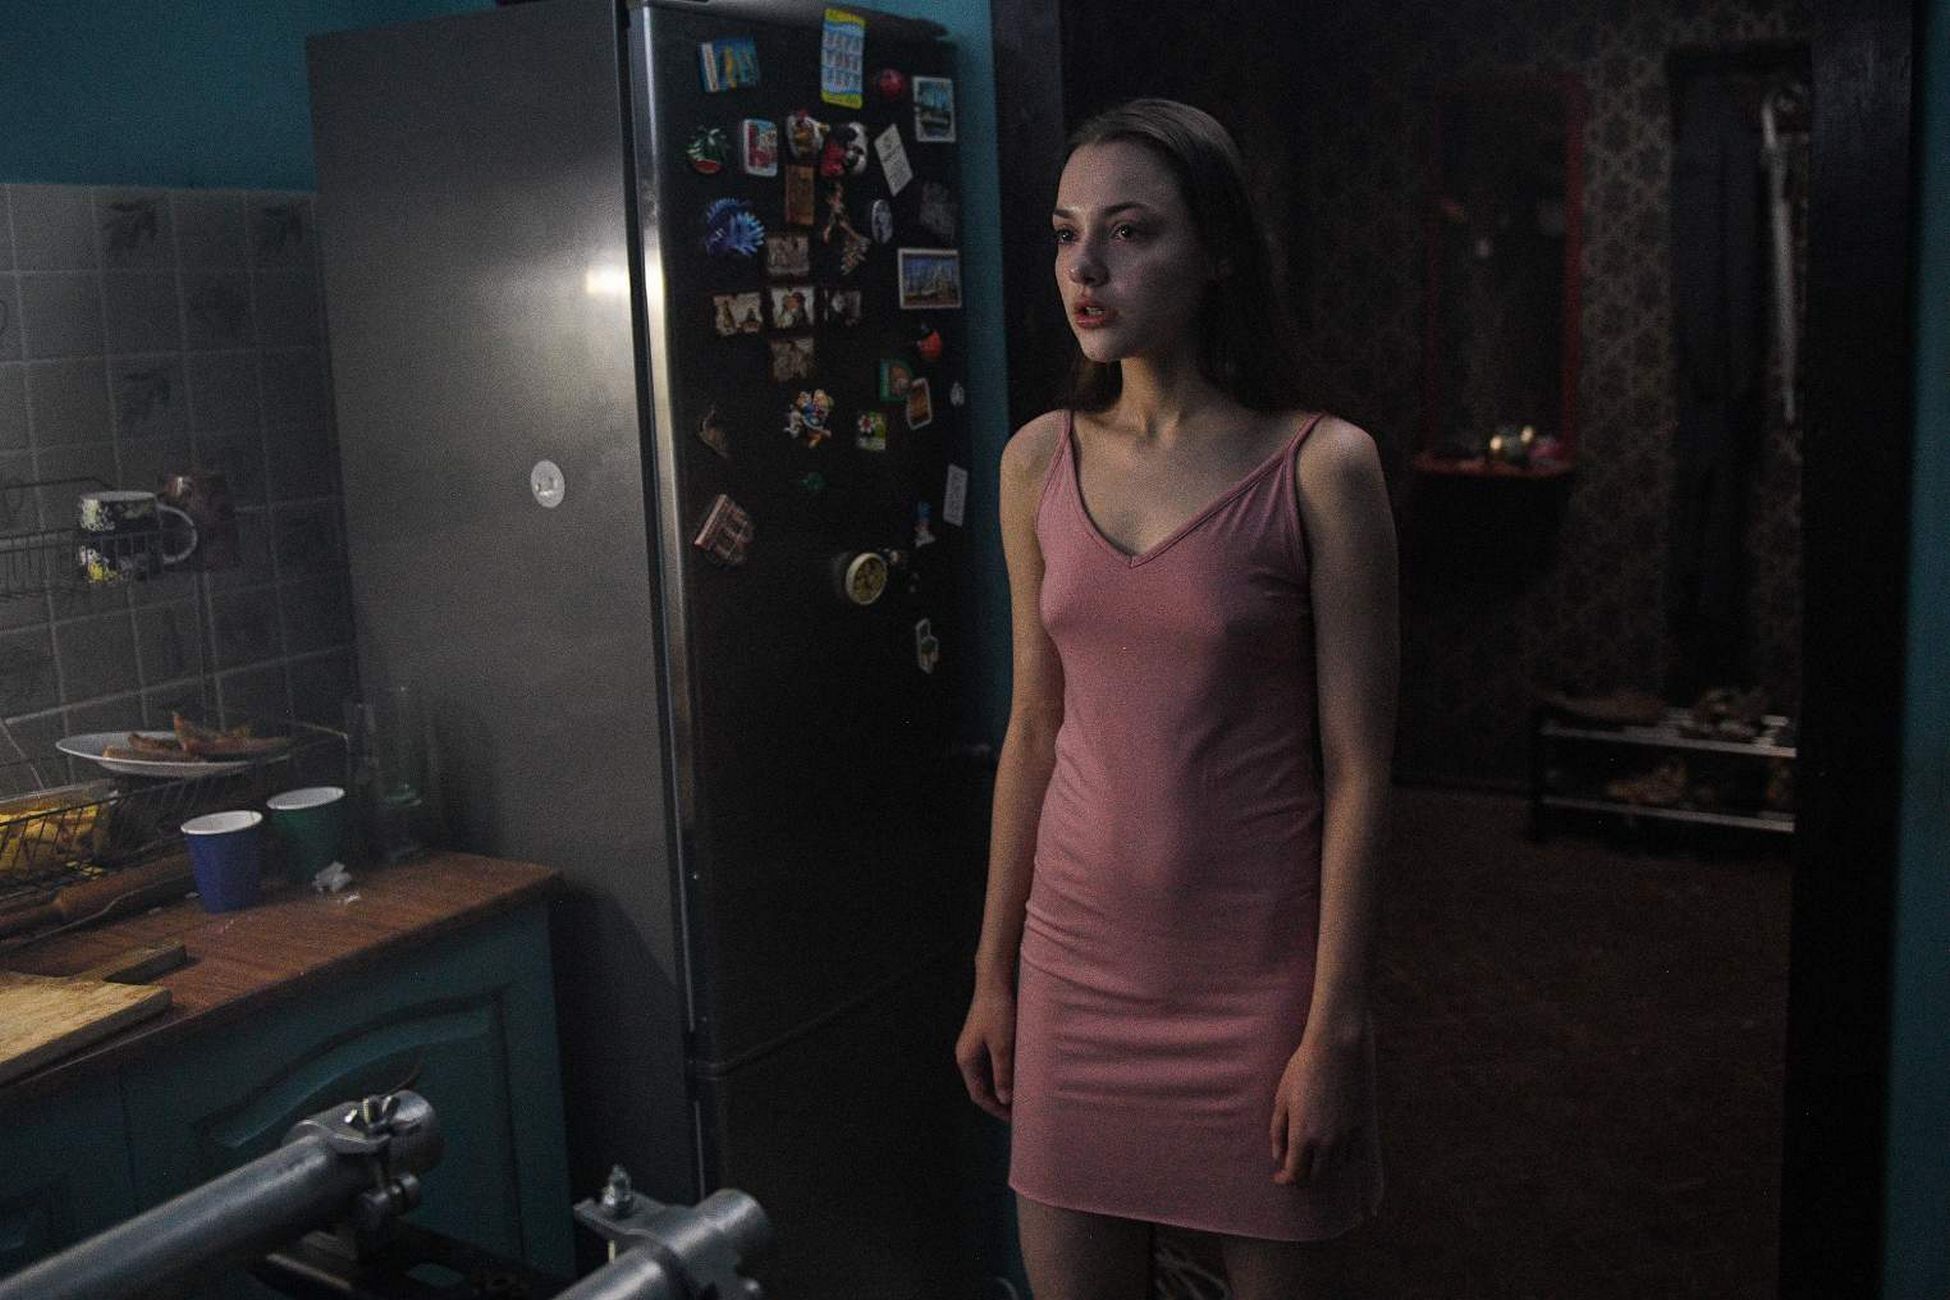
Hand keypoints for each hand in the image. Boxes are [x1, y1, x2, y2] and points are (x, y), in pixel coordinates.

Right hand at [955, 983, 1016, 1120]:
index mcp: (967, 1061)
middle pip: (980, 1087)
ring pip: (986, 1076)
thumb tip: (1004, 1100)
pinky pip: (990, 1065)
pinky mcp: (981, 1039)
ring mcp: (973, 1047)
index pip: (978, 1095)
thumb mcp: (1003, 1046)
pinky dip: (1002, 1074)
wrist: (994, 983)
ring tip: (1019, 1096)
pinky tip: (1016, 1075)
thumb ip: (1003, 1074)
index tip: (1014, 1119)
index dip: (995, 1109)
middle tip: (1019, 1111)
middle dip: (998, 1101)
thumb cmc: (998, 1014)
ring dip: (1001, 1087)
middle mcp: (966, 1056)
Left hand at [1269, 1019, 1367, 1185]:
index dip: (1286, 1179)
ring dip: (1322, 1167)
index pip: (1295, 1173)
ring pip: (1336, 1168)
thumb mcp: (1282, 1098)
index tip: (1280, 1177)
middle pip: (1316, 1176)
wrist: (1336, 1049)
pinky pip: (1353, 1155)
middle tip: (1295, 1168)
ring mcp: (1346, 1136)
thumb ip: (1278, 1131)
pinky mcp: (1362, 1127)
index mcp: (1302, 1136)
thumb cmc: (1303, 1070)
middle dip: (1303, 1176)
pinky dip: (1342, 1158)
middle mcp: (1326, 1143)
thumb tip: (1278, 1157)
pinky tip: (1333, 1149)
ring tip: (1313, 1157)